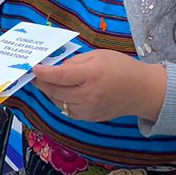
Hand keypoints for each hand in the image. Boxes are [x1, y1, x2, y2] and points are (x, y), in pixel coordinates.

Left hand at [30, 50, 166, 122]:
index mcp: (92, 75)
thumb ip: (75, 62)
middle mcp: (88, 95)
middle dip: (42, 83)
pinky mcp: (89, 118)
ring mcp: (88, 109)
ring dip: (50, 92)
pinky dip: (61, 101)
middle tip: (35, 75)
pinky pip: (67, 110)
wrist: (141, 91)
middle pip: (55, 91)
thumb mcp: (98, 56)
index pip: (60, 75)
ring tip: (48, 82)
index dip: (43, 73)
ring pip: (58, 102)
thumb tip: (55, 67)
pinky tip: (62, 92)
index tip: (33, 68)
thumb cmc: (121, 68)